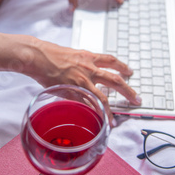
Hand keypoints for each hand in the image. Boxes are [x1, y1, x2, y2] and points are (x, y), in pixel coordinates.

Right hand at [25, 39, 140, 121]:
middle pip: (116, 81)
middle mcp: (89, 69)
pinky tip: (96, 121)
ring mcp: (82, 82)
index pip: (112, 61)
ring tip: (116, 120)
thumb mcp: (72, 53)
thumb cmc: (50, 54)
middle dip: (128, 92)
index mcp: (89, 57)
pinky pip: (86, 105)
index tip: (130, 72)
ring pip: (103, 98)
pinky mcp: (72, 92)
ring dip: (111, 111)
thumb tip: (86, 70)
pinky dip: (92, 114)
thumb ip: (82, 62)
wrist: (38, 57)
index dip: (123, 66)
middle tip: (136, 99)